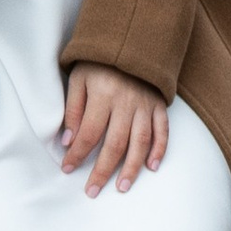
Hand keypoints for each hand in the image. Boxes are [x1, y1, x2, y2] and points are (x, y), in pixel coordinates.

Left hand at [57, 64, 169, 196]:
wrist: (131, 38)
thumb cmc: (99, 62)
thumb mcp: (78, 78)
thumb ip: (73, 109)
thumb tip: (68, 141)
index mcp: (104, 95)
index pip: (89, 133)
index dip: (77, 154)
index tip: (67, 169)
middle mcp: (127, 103)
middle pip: (115, 144)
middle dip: (102, 171)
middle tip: (92, 191)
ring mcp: (146, 105)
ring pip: (141, 142)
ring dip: (132, 168)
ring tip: (122, 187)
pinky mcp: (159, 105)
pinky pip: (163, 131)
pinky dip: (159, 150)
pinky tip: (151, 167)